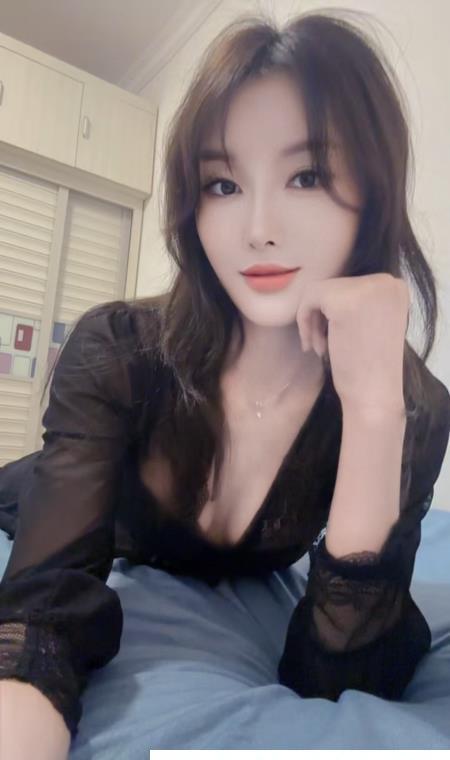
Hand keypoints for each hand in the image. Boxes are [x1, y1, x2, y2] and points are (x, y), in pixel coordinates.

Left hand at [295, 272, 409, 412]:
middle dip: (321, 316)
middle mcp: (386, 282)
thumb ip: (357, 300)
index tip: (333, 337)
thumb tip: (324, 286)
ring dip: (312, 320)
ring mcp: (367, 289)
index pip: (350, 284)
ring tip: (319, 347)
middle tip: (323, 346)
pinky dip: (304, 321)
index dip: (333, 311)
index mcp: (395, 286)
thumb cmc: (368, 366)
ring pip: (318, 290)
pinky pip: (309, 299)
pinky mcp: (344, 301)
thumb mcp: (370, 322)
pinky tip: (316, 346)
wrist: (374, 396)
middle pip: (334, 285)